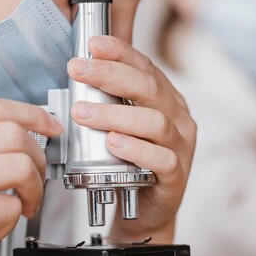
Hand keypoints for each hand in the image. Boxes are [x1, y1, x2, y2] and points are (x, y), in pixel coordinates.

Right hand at [0, 99, 63, 255]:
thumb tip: (14, 142)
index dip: (34, 115)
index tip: (51, 127)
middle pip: (17, 135)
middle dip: (38, 161)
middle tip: (33, 184)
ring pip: (23, 168)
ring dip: (32, 193)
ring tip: (16, 210)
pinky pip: (12, 208)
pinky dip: (8, 224)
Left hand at [67, 35, 196, 241]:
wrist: (144, 211)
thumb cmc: (128, 163)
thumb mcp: (118, 126)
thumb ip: (106, 101)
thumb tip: (74, 72)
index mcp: (165, 99)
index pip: (145, 67)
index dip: (120, 52)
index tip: (93, 44)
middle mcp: (178, 117)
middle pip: (149, 88)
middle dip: (110, 75)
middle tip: (77, 70)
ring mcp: (181, 146)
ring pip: (155, 122)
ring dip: (115, 115)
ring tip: (83, 113)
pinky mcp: (176, 175)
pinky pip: (161, 159)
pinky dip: (136, 149)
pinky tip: (113, 143)